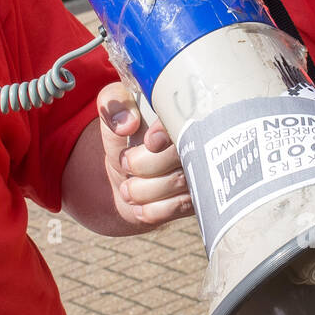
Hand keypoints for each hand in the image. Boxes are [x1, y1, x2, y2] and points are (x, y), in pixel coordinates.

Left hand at [97, 81, 191, 227]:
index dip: (169, 131)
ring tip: (126, 190)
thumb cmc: (124, 133)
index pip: (187, 116)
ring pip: (183, 182)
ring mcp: (203, 168)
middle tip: (125, 166)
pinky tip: (139, 208)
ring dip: (148, 190)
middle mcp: (200, 137)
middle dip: (149, 165)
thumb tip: (127, 123)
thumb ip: (112, 104)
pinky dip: (158, 210)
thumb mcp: (112, 110)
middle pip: (186, 153)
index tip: (149, 142)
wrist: (126, 173)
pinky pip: (185, 206)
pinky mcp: (199, 196)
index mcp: (182, 109)